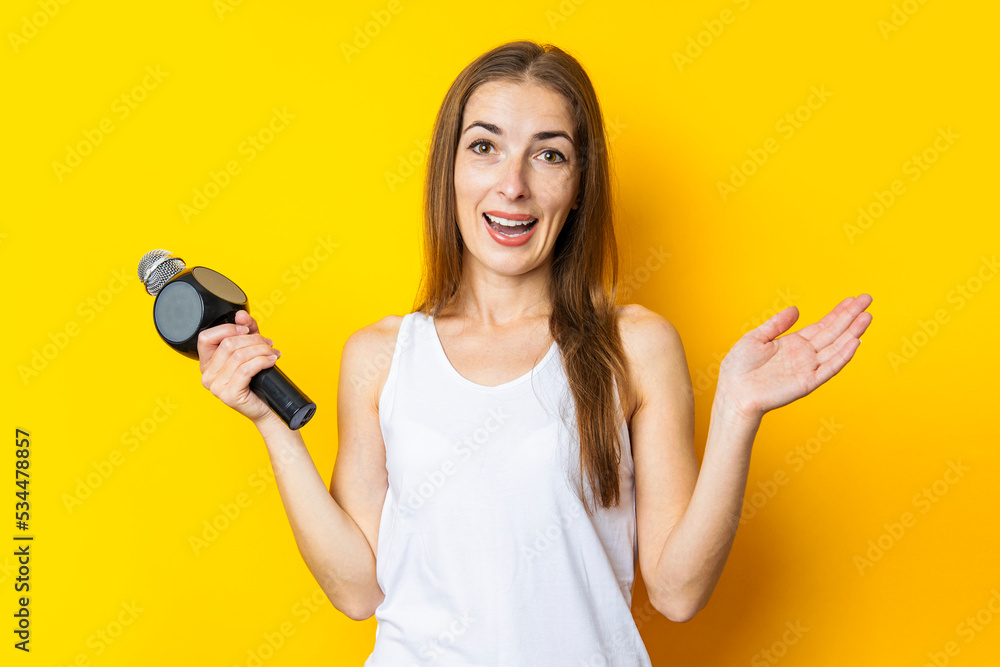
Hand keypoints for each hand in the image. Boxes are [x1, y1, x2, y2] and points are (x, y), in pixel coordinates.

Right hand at [197, 310, 280, 424]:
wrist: (267, 408)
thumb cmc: (257, 381)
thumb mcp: (251, 350)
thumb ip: (246, 330)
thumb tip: (241, 315)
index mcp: (207, 364)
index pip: (206, 337)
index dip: (227, 329)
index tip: (246, 330)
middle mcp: (207, 375)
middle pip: (227, 344)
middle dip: (252, 340)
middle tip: (267, 343)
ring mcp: (216, 387)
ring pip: (239, 356)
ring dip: (261, 350)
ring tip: (272, 352)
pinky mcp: (229, 394)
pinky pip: (246, 369)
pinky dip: (262, 361)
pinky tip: (271, 360)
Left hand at [716, 293, 873, 421]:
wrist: (732, 392)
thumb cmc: (739, 368)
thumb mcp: (756, 338)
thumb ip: (777, 324)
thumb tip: (796, 309)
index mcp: (793, 344)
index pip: (822, 325)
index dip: (838, 312)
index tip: (853, 299)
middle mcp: (804, 355)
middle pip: (834, 333)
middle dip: (851, 316)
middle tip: (868, 299)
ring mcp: (808, 369)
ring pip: (836, 348)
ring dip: (852, 332)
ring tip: (867, 316)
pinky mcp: (807, 382)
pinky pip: (829, 368)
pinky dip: (842, 356)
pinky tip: (855, 342)